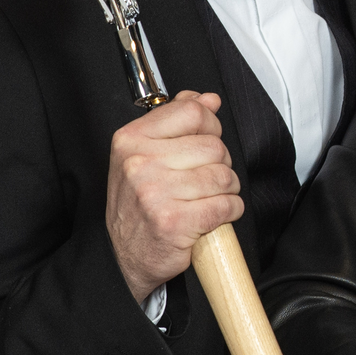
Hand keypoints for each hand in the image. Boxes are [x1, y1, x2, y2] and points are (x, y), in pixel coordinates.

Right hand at [105, 90, 243, 299]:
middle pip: (214, 146)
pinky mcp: (174, 221)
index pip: (192, 111)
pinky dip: (230, 211)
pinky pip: (226, 205)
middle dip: (220, 164)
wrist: (126, 256)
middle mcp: (139, 163)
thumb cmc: (139, 205)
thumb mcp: (146, 155)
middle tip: (203, 180)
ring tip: (207, 198)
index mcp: (131, 140)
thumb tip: (207, 99)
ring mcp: (155, 193)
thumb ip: (176, 121)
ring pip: (224, 176)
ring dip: (227, 190)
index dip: (210, 126)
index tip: (205, 140)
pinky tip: (213, 215)